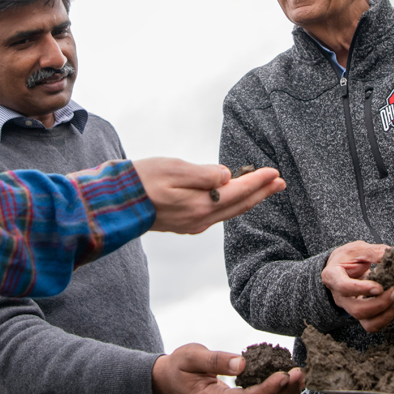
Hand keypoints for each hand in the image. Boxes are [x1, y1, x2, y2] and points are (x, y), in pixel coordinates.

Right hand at [134, 158, 284, 234]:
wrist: (114, 202)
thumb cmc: (141, 180)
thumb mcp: (173, 169)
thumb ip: (202, 174)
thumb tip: (227, 175)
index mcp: (199, 206)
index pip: (237, 192)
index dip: (257, 182)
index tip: (274, 171)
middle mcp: (200, 219)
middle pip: (238, 206)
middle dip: (261, 193)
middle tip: (280, 181)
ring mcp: (192, 224)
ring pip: (229, 211)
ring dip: (249, 198)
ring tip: (265, 187)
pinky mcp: (184, 223)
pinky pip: (217, 214)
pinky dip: (232, 203)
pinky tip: (235, 197)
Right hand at [151, 343, 303, 393]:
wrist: (167, 380)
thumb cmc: (178, 365)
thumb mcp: (191, 356)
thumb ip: (216, 360)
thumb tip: (242, 362)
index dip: (268, 389)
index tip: (284, 374)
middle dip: (283, 393)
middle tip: (300, 373)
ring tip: (300, 378)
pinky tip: (287, 383)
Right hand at [321, 241, 393, 331]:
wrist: (344, 267)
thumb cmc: (349, 257)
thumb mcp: (358, 249)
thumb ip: (373, 252)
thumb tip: (392, 255)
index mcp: (333, 276)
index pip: (344, 287)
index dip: (362, 289)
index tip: (379, 287)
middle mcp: (339, 297)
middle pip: (357, 310)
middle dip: (380, 304)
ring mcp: (350, 308)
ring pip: (367, 322)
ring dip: (387, 313)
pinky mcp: (362, 315)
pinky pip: (374, 324)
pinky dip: (388, 317)